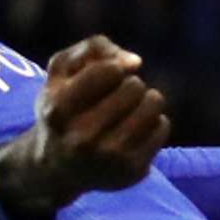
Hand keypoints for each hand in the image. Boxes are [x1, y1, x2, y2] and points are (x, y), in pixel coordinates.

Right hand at [0, 36, 169, 219]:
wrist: (58, 167)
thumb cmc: (63, 107)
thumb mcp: (61, 71)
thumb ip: (93, 48)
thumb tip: (135, 62)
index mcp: (58, 111)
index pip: (110, 71)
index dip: (113, 68)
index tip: (105, 78)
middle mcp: (82, 139)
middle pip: (134, 86)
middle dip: (128, 84)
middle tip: (116, 98)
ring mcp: (108, 159)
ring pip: (153, 104)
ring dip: (145, 99)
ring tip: (130, 108)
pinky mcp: (132, 171)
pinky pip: (162, 126)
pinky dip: (153, 121)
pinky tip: (135, 129)